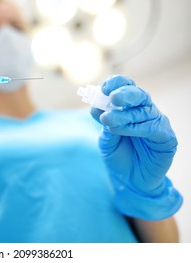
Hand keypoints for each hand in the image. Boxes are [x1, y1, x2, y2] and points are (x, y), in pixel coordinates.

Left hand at [91, 75, 181, 219]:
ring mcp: (157, 123)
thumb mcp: (105, 139)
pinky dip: (135, 128)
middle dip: (125, 93)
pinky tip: (121, 130)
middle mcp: (145, 111)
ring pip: (143, 112)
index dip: (116, 83)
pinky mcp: (166, 138)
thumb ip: (103, 124)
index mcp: (129, 107)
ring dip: (124, 115)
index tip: (104, 88)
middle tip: (112, 98)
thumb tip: (97, 107)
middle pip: (138, 94)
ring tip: (107, 120)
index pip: (126, 86)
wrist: (129, 180)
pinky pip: (152, 128)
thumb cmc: (118, 155)